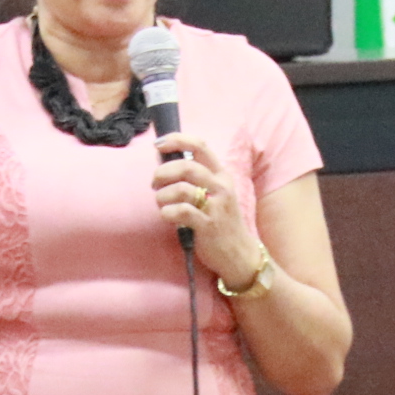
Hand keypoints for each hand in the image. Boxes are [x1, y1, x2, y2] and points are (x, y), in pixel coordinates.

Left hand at [151, 133, 262, 286]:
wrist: (239, 254)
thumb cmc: (220, 222)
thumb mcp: (215, 194)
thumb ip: (196, 178)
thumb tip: (164, 162)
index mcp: (221, 175)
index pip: (200, 146)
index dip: (177, 140)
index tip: (158, 144)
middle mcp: (221, 187)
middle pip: (186, 167)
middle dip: (163, 172)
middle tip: (154, 183)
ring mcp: (216, 206)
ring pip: (181, 189)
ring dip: (162, 195)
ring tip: (161, 203)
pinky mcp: (208, 225)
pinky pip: (181, 211)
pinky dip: (167, 212)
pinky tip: (167, 216)